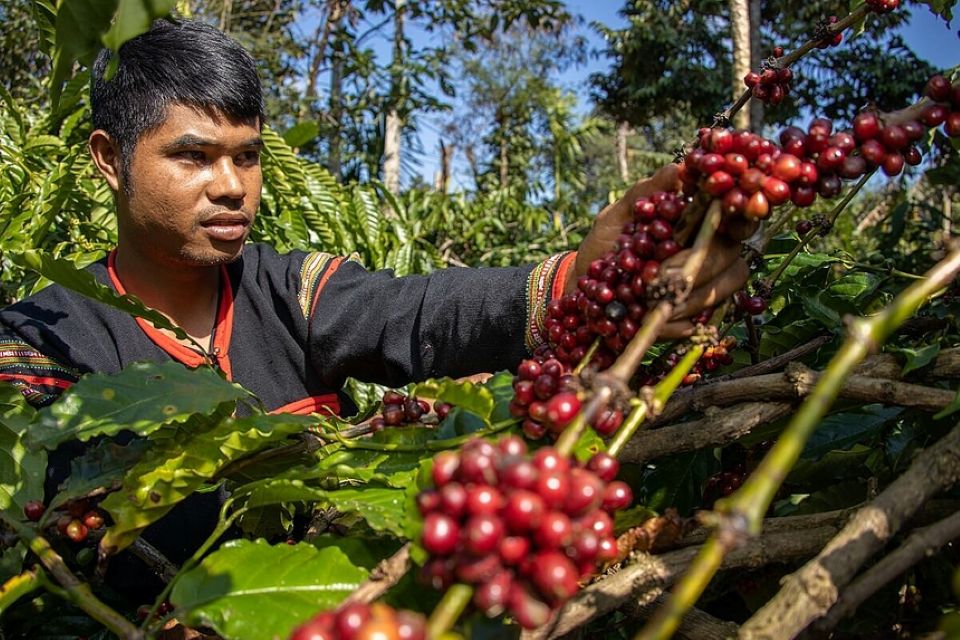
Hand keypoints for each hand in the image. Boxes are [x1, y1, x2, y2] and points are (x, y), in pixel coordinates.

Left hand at [570, 164, 753, 338]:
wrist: (582, 288)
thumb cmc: (604, 246)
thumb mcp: (617, 215)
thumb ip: (646, 193)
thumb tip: (678, 168)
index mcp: (699, 225)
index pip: (738, 220)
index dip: (739, 220)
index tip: (723, 223)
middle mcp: (710, 255)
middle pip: (732, 258)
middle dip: (699, 265)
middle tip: (661, 272)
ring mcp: (704, 290)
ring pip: (719, 292)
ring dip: (686, 297)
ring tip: (648, 296)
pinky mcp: (691, 320)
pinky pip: (698, 324)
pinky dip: (673, 322)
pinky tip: (646, 318)